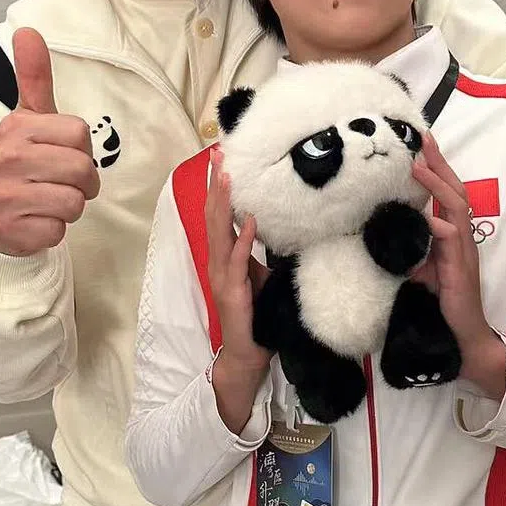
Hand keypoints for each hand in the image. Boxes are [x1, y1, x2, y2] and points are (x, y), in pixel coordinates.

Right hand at [0, 27, 100, 255]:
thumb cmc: (22, 165)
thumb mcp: (28, 119)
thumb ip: (33, 77)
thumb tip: (28, 30)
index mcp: (15, 126)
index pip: (81, 134)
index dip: (81, 151)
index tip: (61, 156)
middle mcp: (6, 157)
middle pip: (83, 169)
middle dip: (81, 183)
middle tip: (59, 183)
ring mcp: (6, 195)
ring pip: (74, 202)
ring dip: (69, 207)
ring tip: (48, 201)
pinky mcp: (12, 229)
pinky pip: (60, 229)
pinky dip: (55, 230)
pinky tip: (37, 220)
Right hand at [205, 149, 270, 432]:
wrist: (248, 353)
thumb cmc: (258, 315)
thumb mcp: (265, 277)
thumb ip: (268, 254)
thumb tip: (291, 229)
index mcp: (226, 256)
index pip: (221, 214)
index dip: (222, 187)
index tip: (224, 158)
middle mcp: (219, 261)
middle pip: (215, 215)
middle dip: (217, 183)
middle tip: (219, 152)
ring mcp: (222, 276)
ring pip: (220, 232)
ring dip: (223, 203)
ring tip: (227, 175)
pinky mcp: (232, 293)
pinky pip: (237, 261)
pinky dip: (241, 240)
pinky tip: (248, 220)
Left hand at [412, 134, 505, 398]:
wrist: (464, 333)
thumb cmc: (445, 302)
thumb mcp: (422, 270)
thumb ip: (410, 251)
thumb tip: (385, 238)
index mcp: (453, 235)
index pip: (447, 194)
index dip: (436, 170)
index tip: (421, 147)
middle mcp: (462, 237)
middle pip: (455, 191)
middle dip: (439, 164)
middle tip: (424, 139)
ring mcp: (463, 250)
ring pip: (456, 208)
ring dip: (438, 185)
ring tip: (419, 166)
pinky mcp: (461, 268)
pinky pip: (452, 240)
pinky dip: (441, 226)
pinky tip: (428, 217)